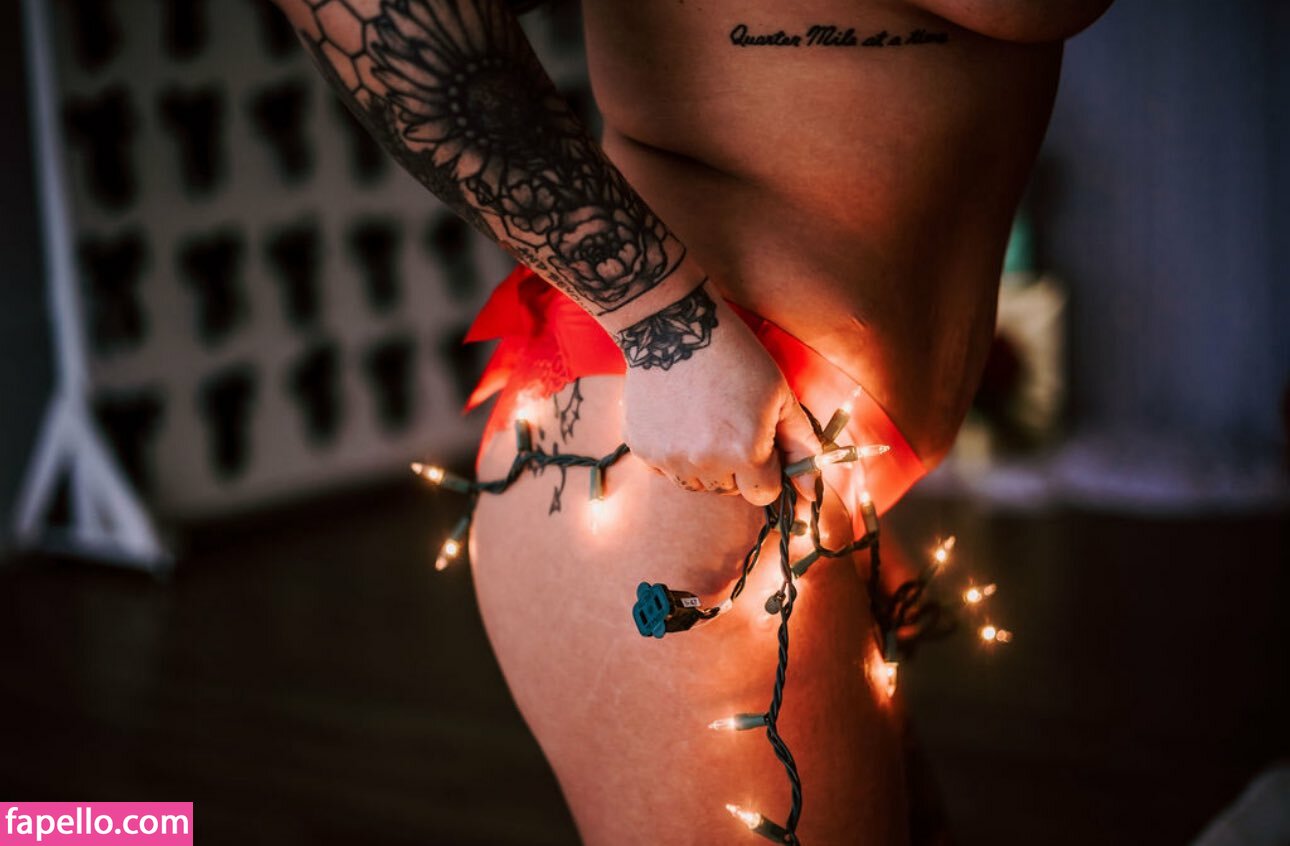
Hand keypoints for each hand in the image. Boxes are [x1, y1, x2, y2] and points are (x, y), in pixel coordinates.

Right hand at [618, 284, 819, 505]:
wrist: (673, 327)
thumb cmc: (736, 358)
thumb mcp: (780, 396)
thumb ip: (801, 445)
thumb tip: (811, 493)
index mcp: (747, 453)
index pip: (763, 493)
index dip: (766, 470)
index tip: (759, 444)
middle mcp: (707, 464)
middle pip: (730, 491)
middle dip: (737, 467)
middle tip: (730, 424)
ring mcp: (671, 458)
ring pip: (697, 484)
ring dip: (705, 464)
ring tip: (704, 422)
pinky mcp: (642, 449)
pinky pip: (666, 469)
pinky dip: (674, 453)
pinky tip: (679, 418)